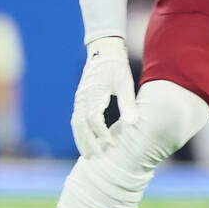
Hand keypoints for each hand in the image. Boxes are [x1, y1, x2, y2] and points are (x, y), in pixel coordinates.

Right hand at [71, 37, 136, 158]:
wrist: (104, 50)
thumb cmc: (116, 67)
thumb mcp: (125, 83)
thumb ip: (128, 104)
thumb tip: (132, 124)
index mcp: (94, 94)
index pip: (93, 119)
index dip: (101, 133)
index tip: (111, 144)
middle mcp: (82, 98)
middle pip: (80, 125)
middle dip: (87, 142)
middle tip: (96, 158)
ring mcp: (79, 98)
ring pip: (76, 123)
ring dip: (81, 139)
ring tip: (88, 155)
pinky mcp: (80, 98)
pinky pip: (76, 118)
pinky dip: (79, 131)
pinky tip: (86, 140)